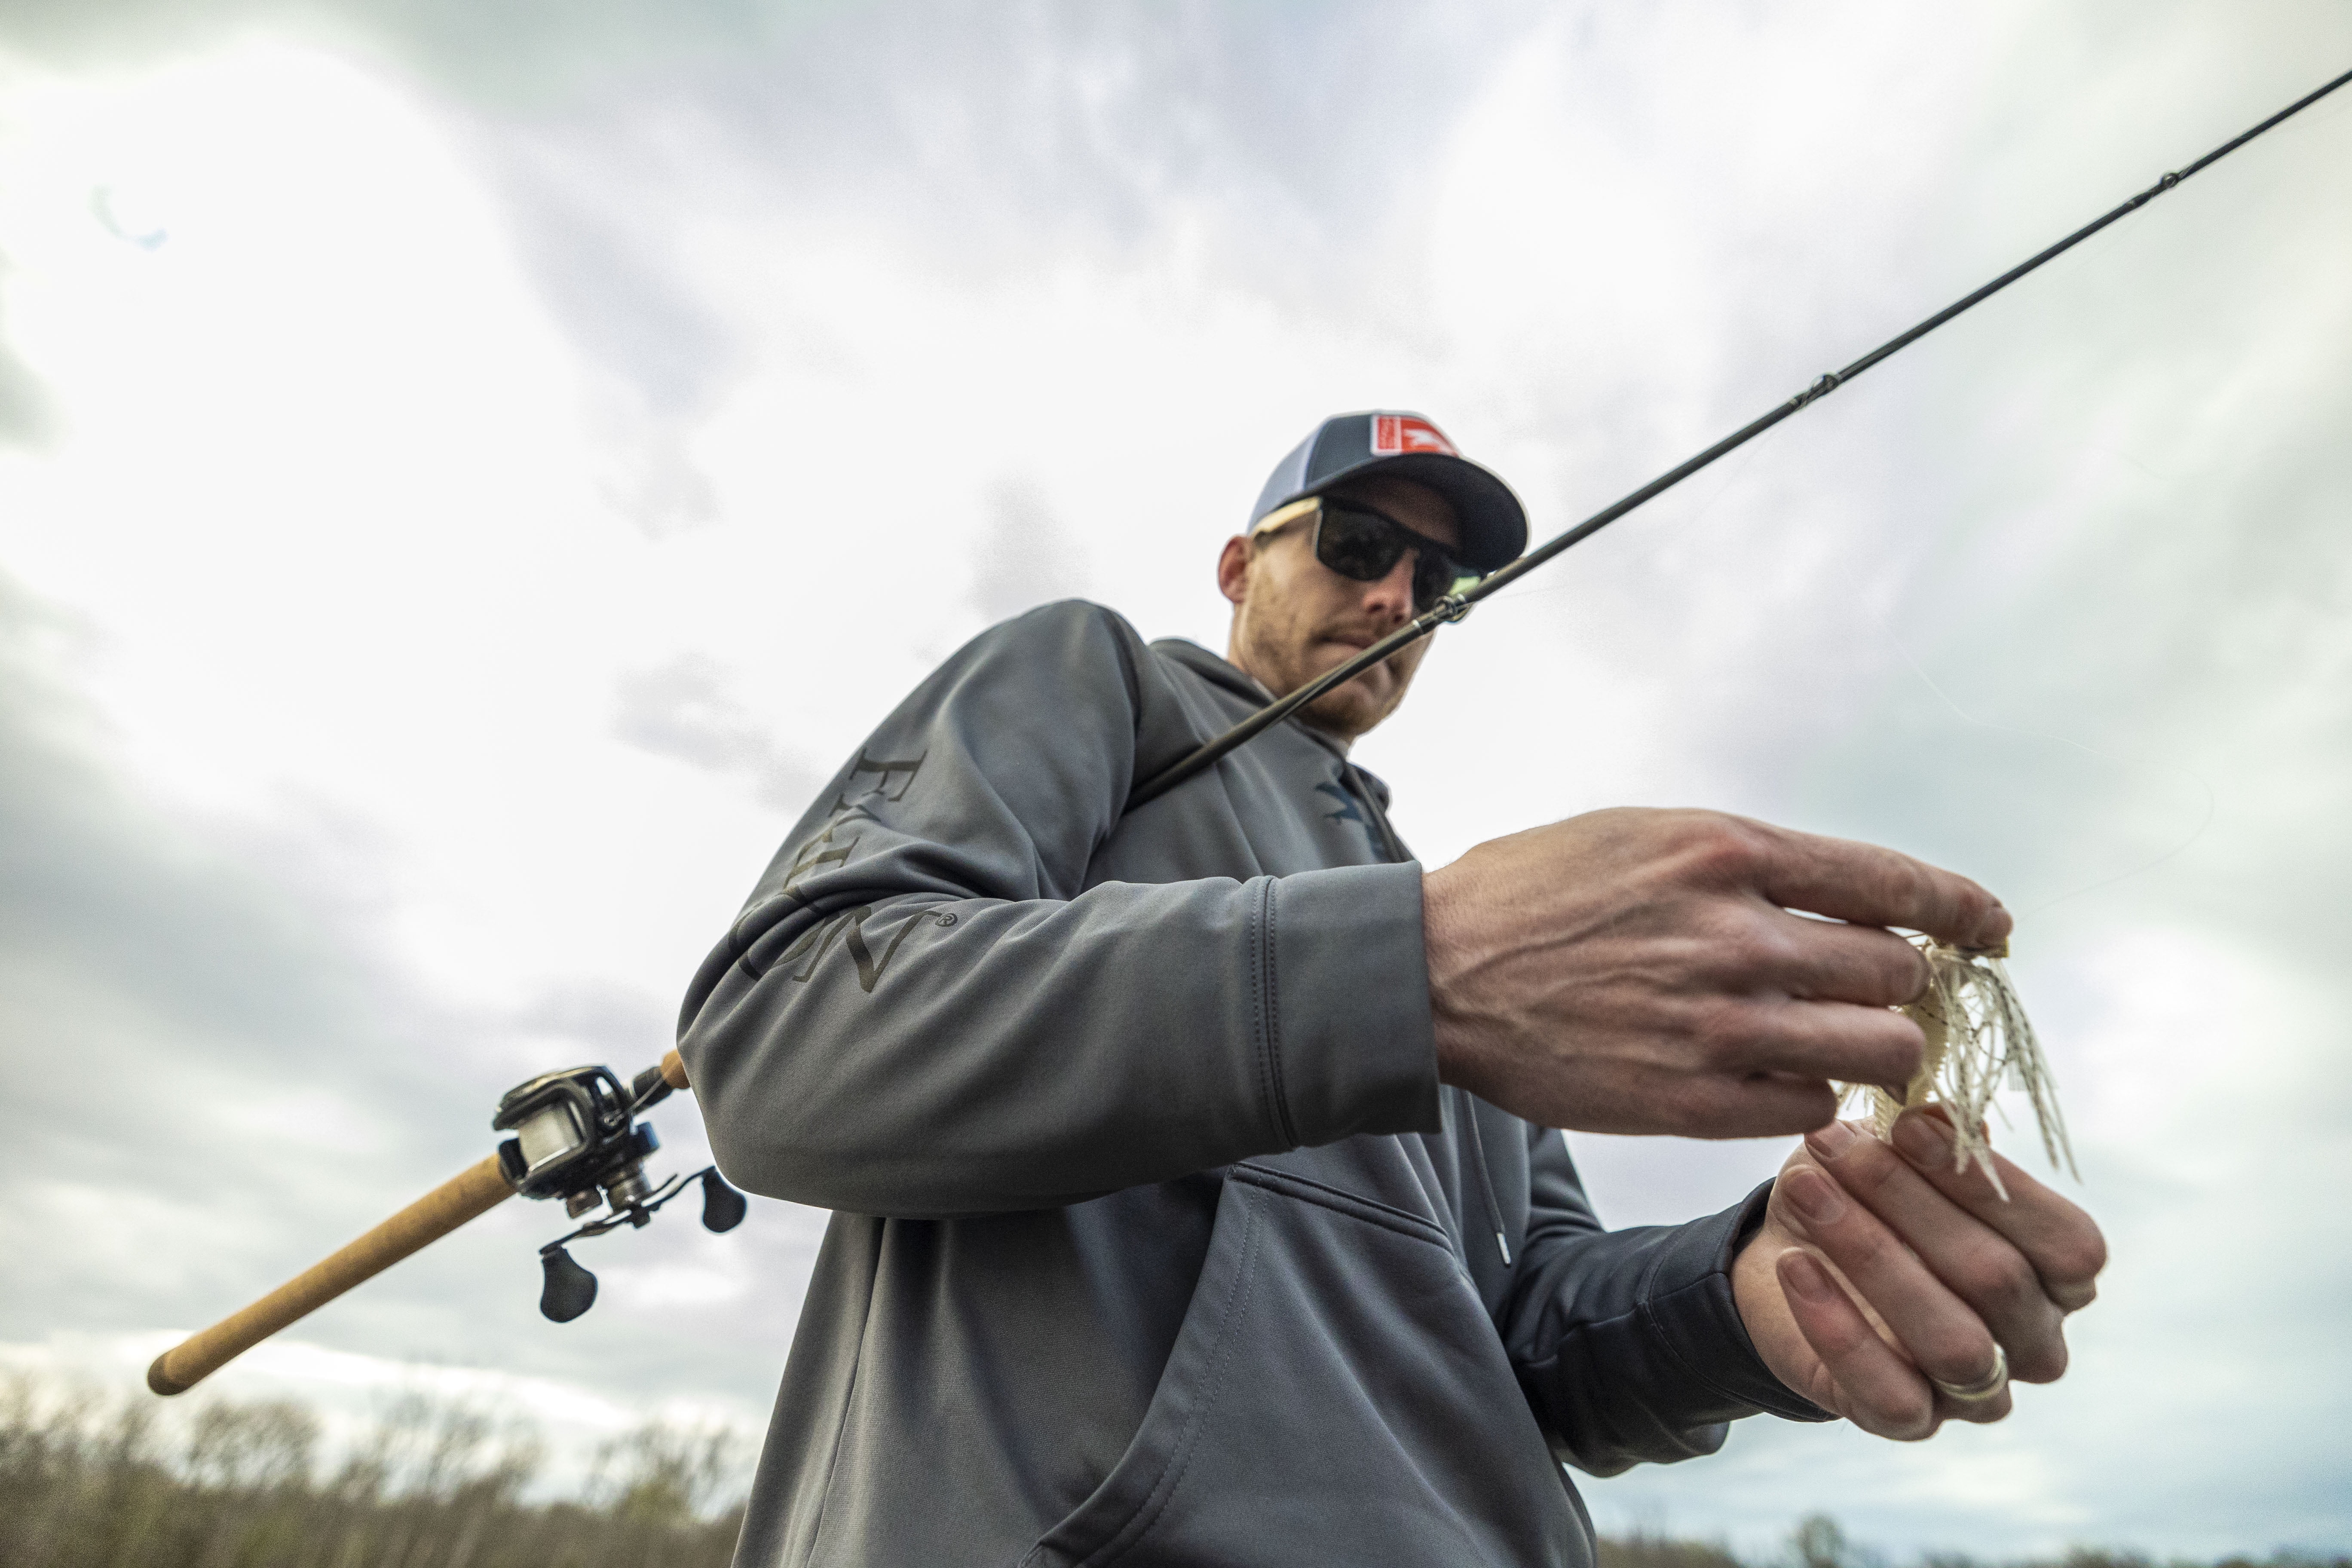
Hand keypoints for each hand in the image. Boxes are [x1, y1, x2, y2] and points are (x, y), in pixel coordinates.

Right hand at [1422, 808, 2008, 1136]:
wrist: (1433, 974)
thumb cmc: (1535, 894)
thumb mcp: (1645, 834)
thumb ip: (1748, 862)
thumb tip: (1848, 893)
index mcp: (1727, 853)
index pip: (1895, 881)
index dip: (1962, 908)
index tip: (1989, 928)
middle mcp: (1736, 936)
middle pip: (1901, 974)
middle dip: (1909, 986)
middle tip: (1890, 994)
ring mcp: (1718, 1025)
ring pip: (1878, 1049)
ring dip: (1876, 1047)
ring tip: (1845, 1041)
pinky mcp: (1692, 1100)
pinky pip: (1810, 1108)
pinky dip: (1810, 1095)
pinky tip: (1774, 1075)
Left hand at [1732, 1108, 2106, 1437]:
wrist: (1784, 1260)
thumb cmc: (1862, 1198)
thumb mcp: (1890, 1154)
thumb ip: (1931, 1138)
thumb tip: (1944, 1111)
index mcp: (2057, 1275)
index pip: (2065, 1242)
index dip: (1987, 1182)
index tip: (1905, 1124)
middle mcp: (2035, 1341)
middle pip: (1997, 1278)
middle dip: (1906, 1201)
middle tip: (1830, 1145)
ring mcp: (1977, 1391)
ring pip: (1953, 1341)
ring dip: (1870, 1256)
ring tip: (1804, 1191)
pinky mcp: (1910, 1421)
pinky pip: (1891, 1393)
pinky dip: (1837, 1327)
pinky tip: (1795, 1268)